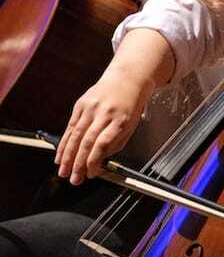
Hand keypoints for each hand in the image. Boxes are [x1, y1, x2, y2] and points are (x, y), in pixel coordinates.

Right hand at [55, 28, 175, 183]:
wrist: (128, 77)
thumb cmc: (130, 104)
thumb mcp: (130, 125)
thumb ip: (115, 144)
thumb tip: (99, 162)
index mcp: (120, 120)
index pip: (103, 144)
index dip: (94, 161)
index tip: (91, 174)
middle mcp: (104, 113)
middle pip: (87, 141)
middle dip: (78, 163)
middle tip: (74, 179)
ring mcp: (91, 107)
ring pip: (75, 134)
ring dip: (67, 156)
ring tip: (63, 170)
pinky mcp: (81, 103)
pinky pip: (70, 125)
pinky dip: (64, 142)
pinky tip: (60, 154)